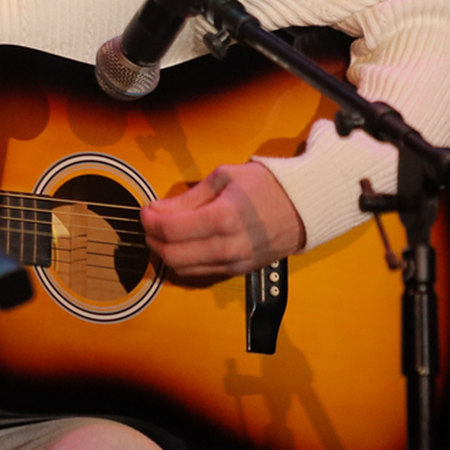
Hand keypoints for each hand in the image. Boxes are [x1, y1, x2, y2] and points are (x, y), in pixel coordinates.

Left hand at [141, 161, 304, 285]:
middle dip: (152, 239)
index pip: (171, 229)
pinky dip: (183, 261)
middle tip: (150, 223)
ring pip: (183, 268)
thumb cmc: (266, 185)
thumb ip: (189, 197)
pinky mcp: (238, 271)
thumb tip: (157, 209)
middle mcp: (228, 246)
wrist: (304, 208)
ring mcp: (234, 263)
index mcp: (224, 217)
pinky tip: (182, 244)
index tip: (145, 210)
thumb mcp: (225, 177)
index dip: (149, 220)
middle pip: (172, 254)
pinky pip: (200, 272)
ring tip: (163, 233)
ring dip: (165, 252)